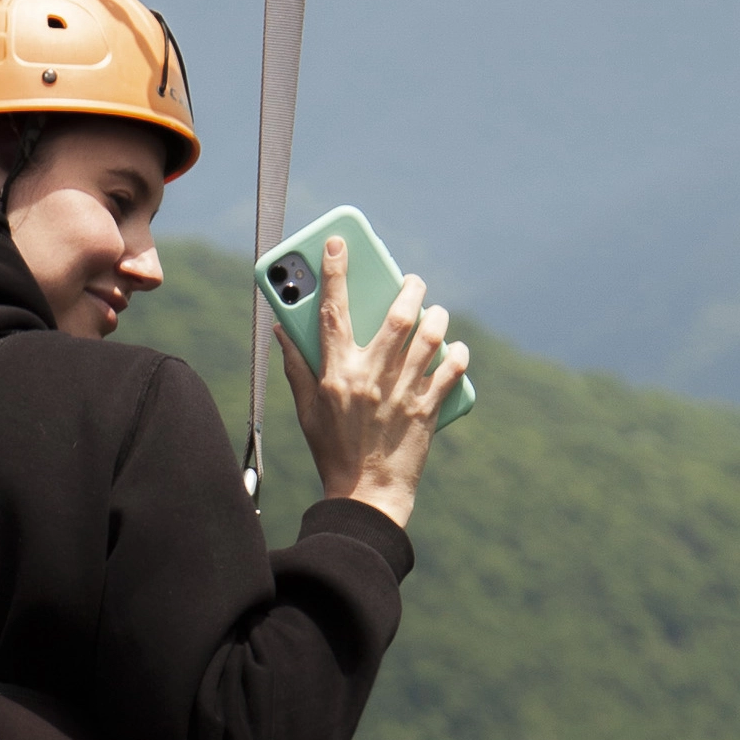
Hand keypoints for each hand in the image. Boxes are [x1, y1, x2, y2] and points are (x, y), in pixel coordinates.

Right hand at [277, 235, 468, 528]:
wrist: (367, 496)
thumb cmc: (333, 450)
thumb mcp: (307, 409)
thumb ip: (296, 366)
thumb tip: (282, 330)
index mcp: (337, 375)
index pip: (332, 311)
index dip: (333, 272)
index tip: (338, 244)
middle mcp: (371, 379)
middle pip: (396, 316)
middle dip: (409, 289)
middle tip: (413, 281)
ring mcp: (403, 394)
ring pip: (429, 337)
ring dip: (437, 317)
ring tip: (436, 313)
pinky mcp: (429, 410)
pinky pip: (451, 370)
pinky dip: (457, 353)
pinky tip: (455, 348)